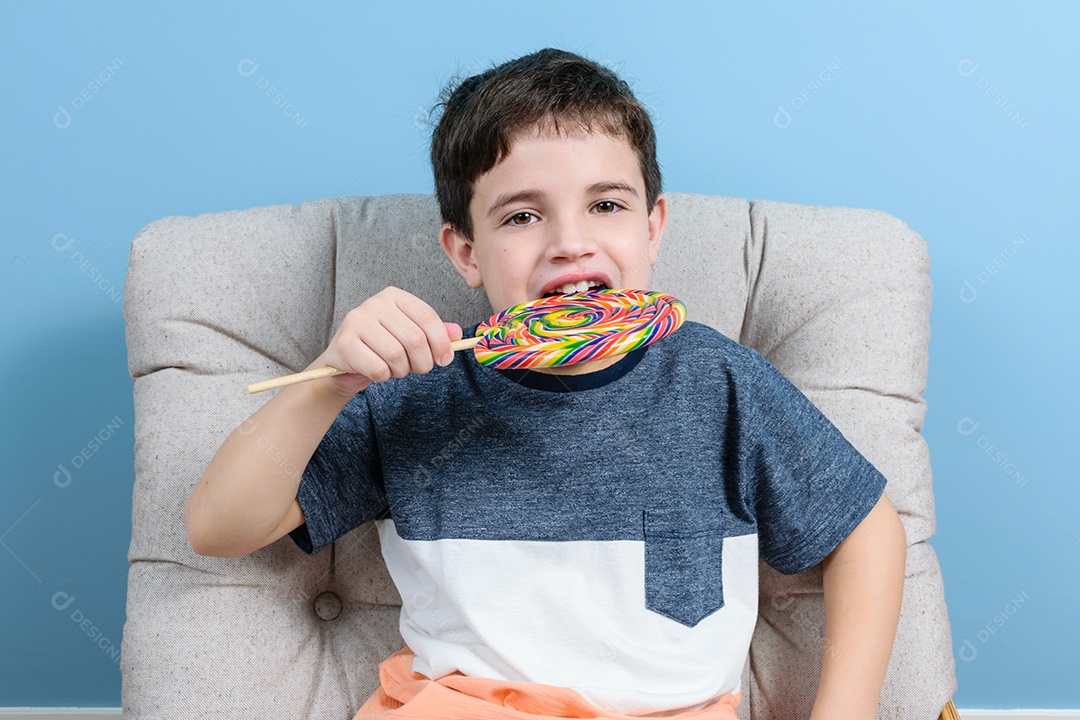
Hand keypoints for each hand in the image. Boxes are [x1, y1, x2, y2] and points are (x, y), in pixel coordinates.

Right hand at [310, 286, 462, 396]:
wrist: (347, 362)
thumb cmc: (383, 347)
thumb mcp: (411, 336)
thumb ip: (435, 333)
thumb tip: (457, 334)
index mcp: (394, 296)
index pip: (427, 317)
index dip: (441, 342)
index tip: (445, 359)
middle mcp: (374, 304)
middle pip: (414, 338)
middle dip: (422, 362)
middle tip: (418, 368)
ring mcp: (357, 321)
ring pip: (396, 354)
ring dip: (401, 370)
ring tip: (396, 368)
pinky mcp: (345, 343)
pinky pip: (377, 368)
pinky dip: (384, 376)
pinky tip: (379, 371)